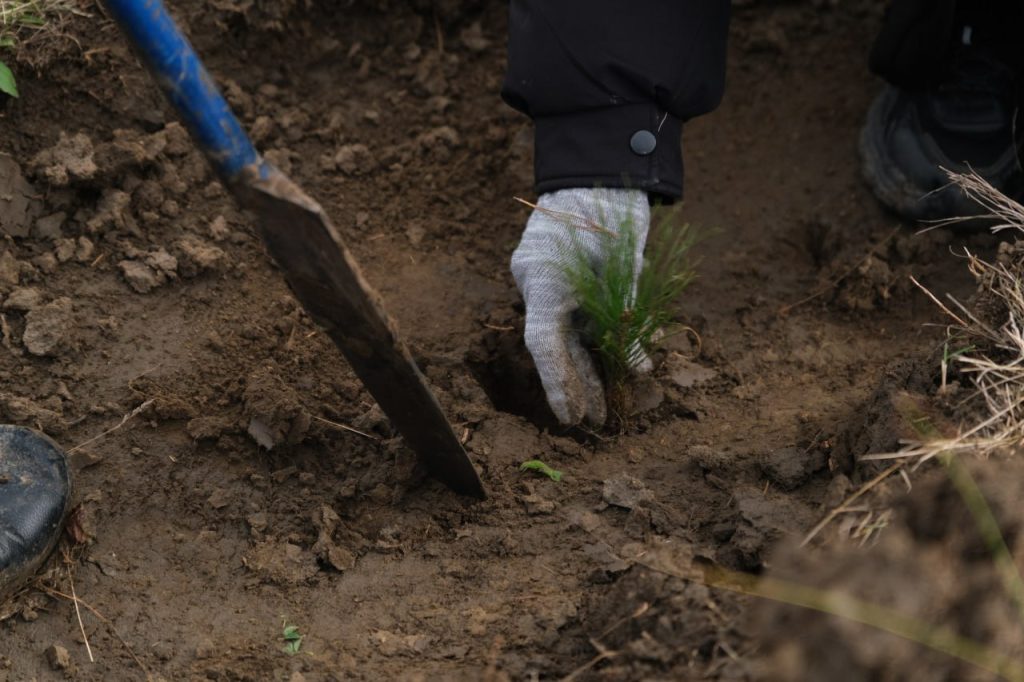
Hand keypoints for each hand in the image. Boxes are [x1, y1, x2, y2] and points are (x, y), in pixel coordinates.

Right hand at [510, 187, 649, 425]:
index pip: (543, 343)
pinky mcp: (566, 278)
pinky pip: (578, 318)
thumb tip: (641, 367)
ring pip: (568, 335)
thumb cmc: (612, 208)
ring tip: (606, 405)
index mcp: (543, 279)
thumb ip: (630, 315)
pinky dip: (597, 340)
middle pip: (556, 346)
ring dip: (589, 368)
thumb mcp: (628, 264)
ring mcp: (551, 281)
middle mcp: (539, 284)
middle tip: (594, 422)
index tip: (570, 417)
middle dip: (577, 385)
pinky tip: (617, 363)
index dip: (557, 384)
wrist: (599, 166)